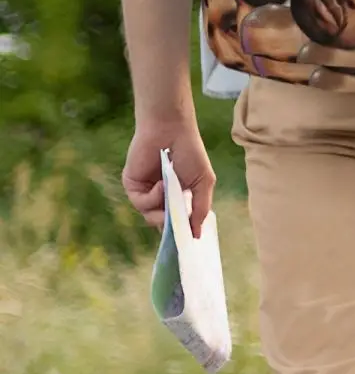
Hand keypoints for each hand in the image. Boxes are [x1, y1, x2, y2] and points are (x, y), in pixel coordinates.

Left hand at [122, 119, 214, 239]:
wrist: (171, 130)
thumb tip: (197, 235)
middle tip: (178, 227)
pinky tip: (161, 183)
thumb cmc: (191, 152)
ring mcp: (146, 192)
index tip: (186, 244)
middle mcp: (160, 197)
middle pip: (162, 224)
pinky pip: (141, 203)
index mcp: (177, 196)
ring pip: (150, 217)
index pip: (177, 222)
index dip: (180, 233)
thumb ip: (201, 209)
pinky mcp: (132, 186)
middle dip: (171, 226)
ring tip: (171, 192)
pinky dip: (153, 197)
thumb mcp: (203, 182)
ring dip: (162, 209)